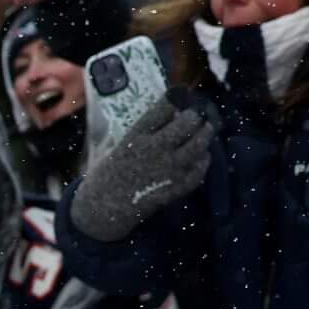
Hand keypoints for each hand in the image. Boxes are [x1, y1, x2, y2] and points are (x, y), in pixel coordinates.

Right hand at [68, 101, 212, 242]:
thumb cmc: (106, 176)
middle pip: (186, 124)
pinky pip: (198, 171)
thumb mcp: (115, 147)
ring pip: (198, 145)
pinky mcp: (175, 188)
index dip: (175, 100)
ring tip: (206, 130)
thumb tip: (162, 119)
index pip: (164, 109)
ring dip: (205, 135)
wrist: (103, 210)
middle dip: (194, 116)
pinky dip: (203, 161)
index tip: (179, 98)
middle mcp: (155, 150)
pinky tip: (202, 157)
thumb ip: (138, 134)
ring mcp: (168, 170)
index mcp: (136, 137)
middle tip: (197, 116)